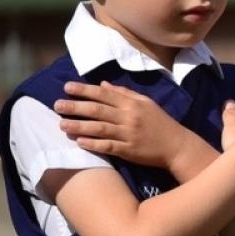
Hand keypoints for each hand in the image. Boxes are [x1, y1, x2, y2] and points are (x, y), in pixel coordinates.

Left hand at [55, 81, 199, 170]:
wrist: (177, 146)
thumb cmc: (160, 123)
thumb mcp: (146, 103)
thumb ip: (124, 93)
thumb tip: (102, 84)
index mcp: (132, 104)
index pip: (104, 94)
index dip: (84, 90)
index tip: (67, 87)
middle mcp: (129, 117)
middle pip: (98, 110)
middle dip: (76, 107)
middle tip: (57, 105)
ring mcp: (129, 134)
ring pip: (99, 128)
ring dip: (79, 126)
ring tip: (62, 125)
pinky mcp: (130, 151)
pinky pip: (108, 146)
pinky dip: (93, 144)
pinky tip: (80, 142)